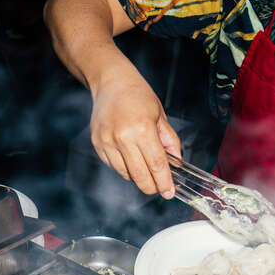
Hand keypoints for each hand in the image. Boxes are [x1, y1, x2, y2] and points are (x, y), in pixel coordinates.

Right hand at [89, 66, 180, 196]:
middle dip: (152, 187)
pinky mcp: (97, 144)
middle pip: (140, 175)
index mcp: (142, 128)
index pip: (156, 164)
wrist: (110, 82)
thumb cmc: (137, 94)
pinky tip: (130, 158)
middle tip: (159, 188)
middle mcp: (123, 137)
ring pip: (126, 174)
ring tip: (145, 169)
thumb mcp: (160, 115)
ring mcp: (107, 141)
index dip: (164, 182)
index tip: (169, 192)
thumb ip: (169, 140)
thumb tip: (176, 162)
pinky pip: (113, 166)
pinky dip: (124, 168)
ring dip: (138, 177)